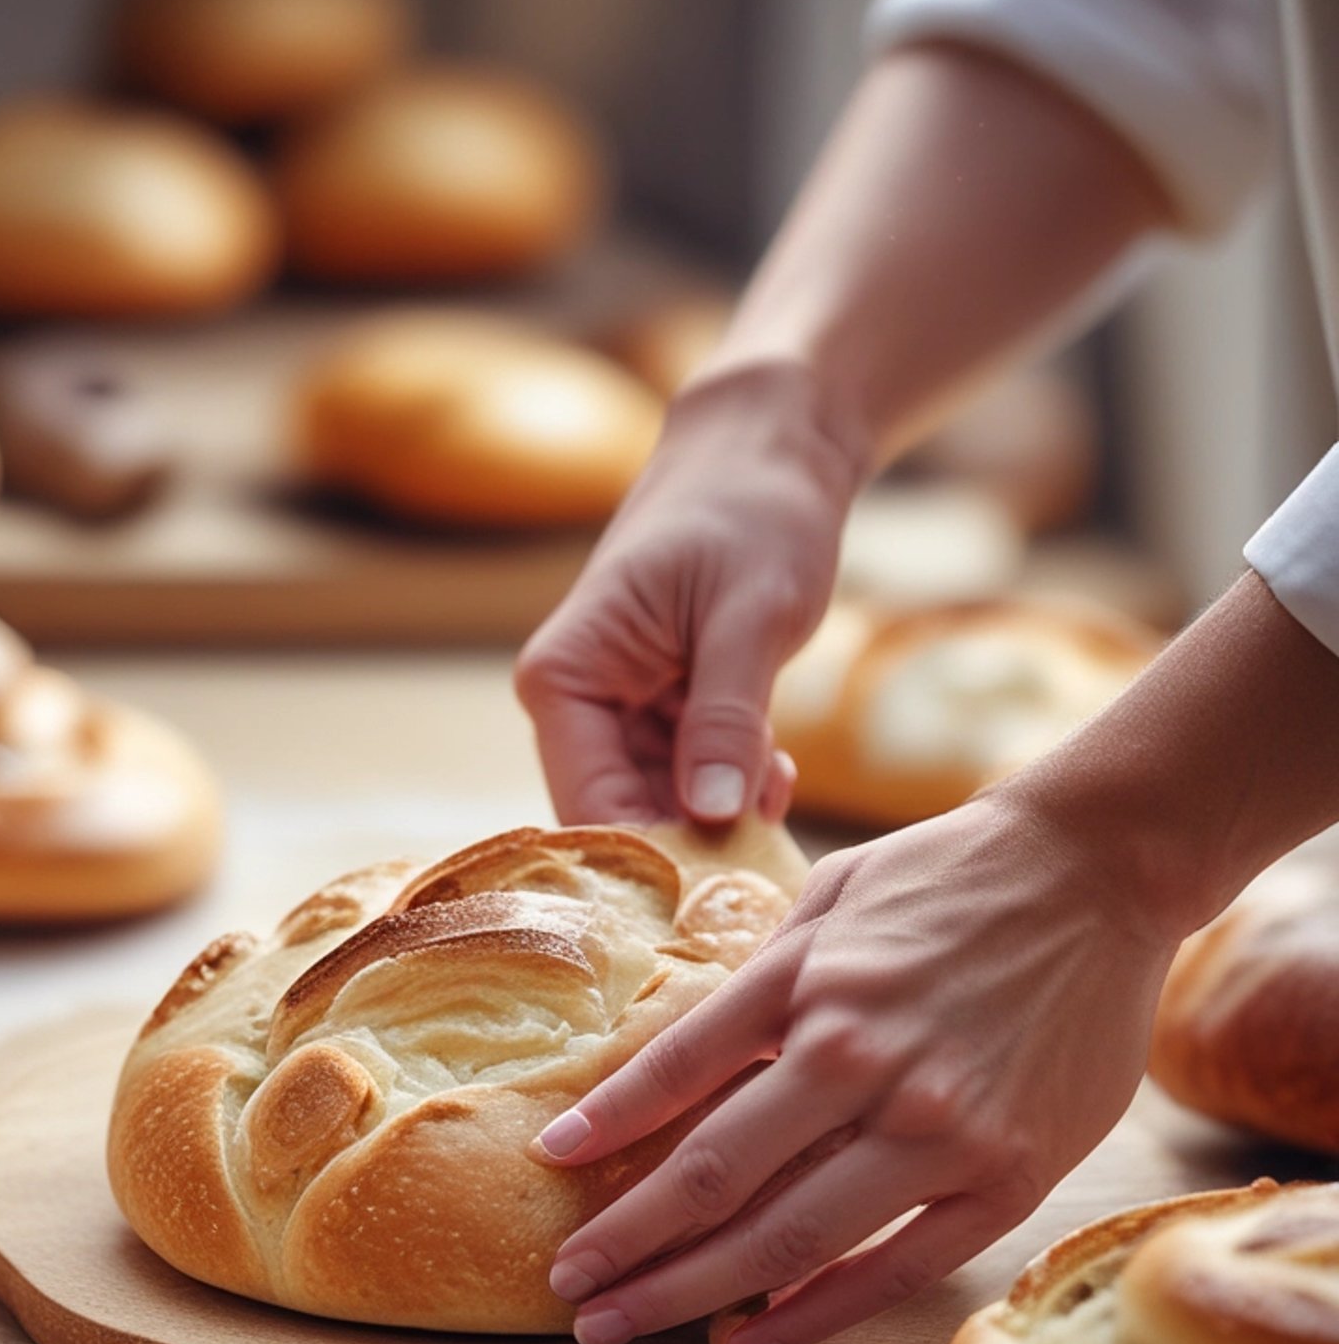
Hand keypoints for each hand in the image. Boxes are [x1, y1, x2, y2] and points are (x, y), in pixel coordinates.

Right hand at [514, 359, 868, 828]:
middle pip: (618, 820)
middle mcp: (573, 704)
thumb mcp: (749, 616)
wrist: (772, 449)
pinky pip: (687, 782)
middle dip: (693, 847)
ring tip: (780, 791)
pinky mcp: (657, 716)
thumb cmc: (752, 510)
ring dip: (721, 819)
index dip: (651, 861)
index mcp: (563, 678)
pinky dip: (733, 790)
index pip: (588, 808)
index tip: (723, 894)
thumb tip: (713, 816)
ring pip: (657, 809)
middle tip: (768, 863)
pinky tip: (776, 772)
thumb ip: (726, 719)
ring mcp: (614, 714)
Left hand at [529, 790, 1180, 1343]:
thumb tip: (670, 1068)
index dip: (602, 1129)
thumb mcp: (825, 902)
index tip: (547, 1165)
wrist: (1098, 870)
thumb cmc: (947, 877)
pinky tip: (746, 1338)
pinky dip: (813, 1313)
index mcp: (809, 990)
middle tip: (567, 1292)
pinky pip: (893, 1269)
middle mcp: (863, 1066)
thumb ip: (755, 988)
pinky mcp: (1006, 1176)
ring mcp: (940, 1130)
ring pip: (788, 1239)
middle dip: (626, 1246)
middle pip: (713, 1180)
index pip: (675, 1078)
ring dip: (690, 1293)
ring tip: (618, 1326)